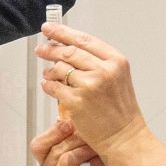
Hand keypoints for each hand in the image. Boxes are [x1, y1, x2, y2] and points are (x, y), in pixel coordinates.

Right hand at [30, 119, 122, 165]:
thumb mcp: (85, 152)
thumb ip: (75, 136)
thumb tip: (71, 111)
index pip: (37, 145)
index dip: (53, 132)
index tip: (72, 122)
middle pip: (52, 150)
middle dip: (74, 138)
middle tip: (93, 134)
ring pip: (64, 160)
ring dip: (85, 150)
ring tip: (99, 147)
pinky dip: (93, 163)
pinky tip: (103, 161)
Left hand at [34, 22, 145, 158]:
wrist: (125, 137)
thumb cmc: (120, 111)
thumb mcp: (118, 78)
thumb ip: (98, 62)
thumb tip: (69, 49)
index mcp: (116, 61)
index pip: (84, 39)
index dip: (63, 32)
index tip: (49, 28)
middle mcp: (104, 71)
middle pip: (69, 51)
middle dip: (50, 48)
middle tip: (41, 48)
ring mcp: (90, 86)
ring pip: (59, 69)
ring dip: (49, 70)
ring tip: (48, 74)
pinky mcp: (77, 102)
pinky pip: (54, 87)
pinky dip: (48, 86)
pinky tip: (48, 86)